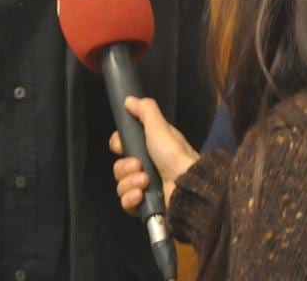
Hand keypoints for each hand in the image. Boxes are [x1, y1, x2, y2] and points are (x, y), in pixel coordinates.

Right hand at [109, 96, 199, 214]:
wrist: (188, 187)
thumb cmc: (173, 154)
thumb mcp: (160, 127)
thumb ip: (145, 110)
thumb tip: (128, 99)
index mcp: (148, 148)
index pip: (121, 145)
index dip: (118, 144)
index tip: (121, 145)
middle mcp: (145, 167)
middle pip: (119, 167)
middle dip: (124, 166)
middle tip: (138, 165)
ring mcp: (145, 189)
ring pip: (121, 185)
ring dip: (130, 182)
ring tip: (145, 182)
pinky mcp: (144, 207)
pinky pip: (126, 203)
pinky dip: (131, 199)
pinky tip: (141, 195)